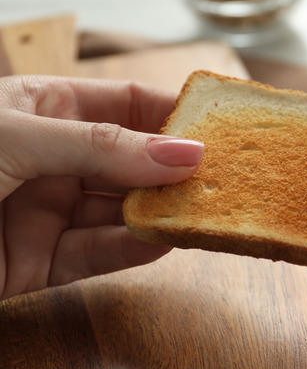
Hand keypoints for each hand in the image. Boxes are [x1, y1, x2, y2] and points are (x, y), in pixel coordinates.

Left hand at [0, 75, 203, 299]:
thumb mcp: (16, 137)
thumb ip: (100, 146)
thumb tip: (185, 153)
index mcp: (44, 110)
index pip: (126, 105)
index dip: (172, 114)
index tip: (220, 128)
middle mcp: (53, 160)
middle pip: (134, 162)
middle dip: (176, 171)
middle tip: (224, 178)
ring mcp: (48, 212)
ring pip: (122, 212)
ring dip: (161, 213)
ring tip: (203, 212)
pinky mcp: (40, 264)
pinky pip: (97, 254)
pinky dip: (133, 250)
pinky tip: (164, 242)